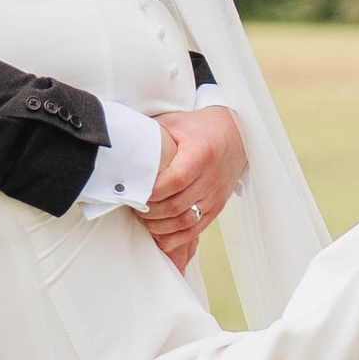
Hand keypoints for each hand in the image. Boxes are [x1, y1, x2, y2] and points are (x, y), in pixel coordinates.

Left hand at [138, 104, 245, 259]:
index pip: (174, 181)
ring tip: (145, 218)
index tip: (136, 191)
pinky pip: (195, 231)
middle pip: (176, 206)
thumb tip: (122, 144)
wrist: (237, 134)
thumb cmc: (200, 127)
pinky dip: (175, 237)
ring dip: (160, 226)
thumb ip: (151, 133)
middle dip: (150, 212)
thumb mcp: (175, 122)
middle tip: (134, 206)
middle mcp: (211, 177)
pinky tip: (159, 231)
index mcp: (201, 153)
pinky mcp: (217, 207)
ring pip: (185, 222)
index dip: (152, 192)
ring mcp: (216, 195)